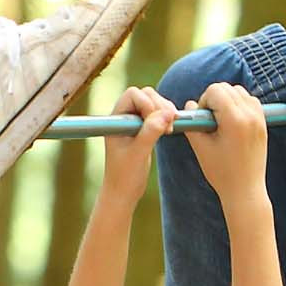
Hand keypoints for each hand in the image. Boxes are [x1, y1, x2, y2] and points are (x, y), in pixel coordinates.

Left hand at [99, 86, 177, 208]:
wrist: (124, 191)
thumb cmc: (124, 175)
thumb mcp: (138, 153)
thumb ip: (150, 132)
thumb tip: (167, 113)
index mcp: (115, 119)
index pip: (132, 94)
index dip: (147, 102)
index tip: (155, 121)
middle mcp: (124, 117)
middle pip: (146, 94)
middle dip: (160, 106)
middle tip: (168, 126)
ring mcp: (135, 121)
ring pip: (155, 102)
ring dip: (166, 111)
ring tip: (169, 129)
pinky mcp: (145, 128)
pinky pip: (160, 113)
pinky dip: (168, 117)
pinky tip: (170, 129)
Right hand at [187, 79, 271, 204]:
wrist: (245, 189)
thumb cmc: (221, 172)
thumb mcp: (201, 148)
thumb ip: (192, 124)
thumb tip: (189, 105)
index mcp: (234, 120)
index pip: (215, 90)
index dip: (203, 102)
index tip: (202, 120)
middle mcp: (250, 115)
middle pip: (227, 87)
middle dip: (214, 99)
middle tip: (210, 121)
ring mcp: (259, 118)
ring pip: (239, 91)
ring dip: (226, 100)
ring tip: (221, 122)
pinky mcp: (263, 123)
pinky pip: (250, 100)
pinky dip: (238, 105)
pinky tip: (232, 123)